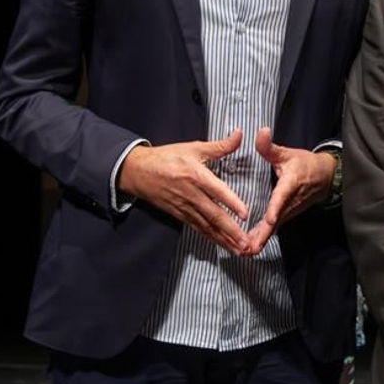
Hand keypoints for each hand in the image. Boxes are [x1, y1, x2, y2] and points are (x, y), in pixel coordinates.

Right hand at [118, 130, 249, 252]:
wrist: (137, 171)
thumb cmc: (168, 157)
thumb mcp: (193, 148)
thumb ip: (219, 146)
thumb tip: (239, 134)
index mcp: (196, 175)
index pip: (217, 191)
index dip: (231, 203)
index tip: (245, 214)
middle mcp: (190, 194)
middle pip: (213, 215)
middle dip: (231, 230)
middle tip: (246, 242)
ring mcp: (184, 207)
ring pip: (206, 226)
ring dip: (223, 239)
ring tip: (239, 249)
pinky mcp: (179, 215)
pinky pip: (197, 228)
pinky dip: (211, 237)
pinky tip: (222, 244)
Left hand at [243, 129, 335, 254]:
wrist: (325, 177)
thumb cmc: (305, 164)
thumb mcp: (288, 153)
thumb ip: (270, 146)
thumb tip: (260, 132)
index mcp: (291, 183)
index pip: (282, 197)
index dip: (275, 209)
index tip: (268, 220)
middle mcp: (291, 201)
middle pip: (276, 220)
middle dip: (263, 234)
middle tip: (248, 248)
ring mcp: (290, 211)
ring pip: (274, 227)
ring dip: (261, 239)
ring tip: (244, 252)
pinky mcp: (287, 216)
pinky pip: (274, 228)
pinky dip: (262, 237)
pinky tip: (249, 246)